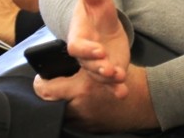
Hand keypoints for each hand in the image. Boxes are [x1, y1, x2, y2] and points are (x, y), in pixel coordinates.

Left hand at [33, 65, 157, 131]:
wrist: (144, 102)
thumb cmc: (122, 77)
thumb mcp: (102, 63)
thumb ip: (82, 59)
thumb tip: (59, 56)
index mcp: (81, 88)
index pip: (46, 90)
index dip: (39, 83)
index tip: (39, 78)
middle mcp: (79, 107)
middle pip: (50, 103)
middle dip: (48, 93)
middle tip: (46, 85)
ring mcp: (83, 121)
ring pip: (60, 111)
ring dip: (59, 102)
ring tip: (60, 92)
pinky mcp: (88, 128)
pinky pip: (71, 119)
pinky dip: (70, 110)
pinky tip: (74, 102)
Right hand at [65, 0, 130, 91]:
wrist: (103, 24)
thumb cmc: (96, 10)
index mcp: (79, 37)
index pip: (77, 47)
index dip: (86, 50)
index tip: (99, 50)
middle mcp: (86, 54)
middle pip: (88, 64)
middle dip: (99, 68)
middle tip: (110, 70)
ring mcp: (97, 64)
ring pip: (99, 76)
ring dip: (108, 80)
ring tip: (119, 80)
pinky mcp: (109, 70)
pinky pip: (110, 83)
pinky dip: (116, 90)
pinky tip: (123, 94)